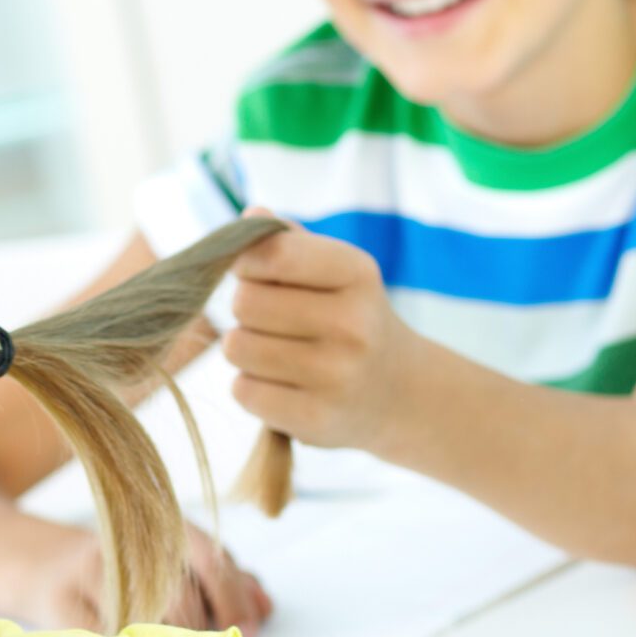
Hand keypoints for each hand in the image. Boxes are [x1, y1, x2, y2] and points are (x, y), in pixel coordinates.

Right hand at [27, 521, 271, 636]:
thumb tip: (265, 606)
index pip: (209, 557)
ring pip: (144, 617)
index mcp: (162, 523)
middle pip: (179, 591)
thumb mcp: (176, 564)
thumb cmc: (123, 571)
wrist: (46, 567)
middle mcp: (127, 540)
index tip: (252, 629)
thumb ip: (222, 580)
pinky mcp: (61, 603)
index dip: (235, 596)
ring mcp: (91, 570)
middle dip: (206, 629)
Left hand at [224, 220, 424, 454]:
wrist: (398, 393)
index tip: (253, 272)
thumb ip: (288, 240)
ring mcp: (337, 376)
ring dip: (244, 348)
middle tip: (271, 319)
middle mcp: (354, 325)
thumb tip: (249, 216)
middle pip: (244, 303)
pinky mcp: (317, 420)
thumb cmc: (350, 318)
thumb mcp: (335, 271)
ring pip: (237, 348)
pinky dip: (251, 387)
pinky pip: (243, 390)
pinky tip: (282, 384)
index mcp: (357, 274)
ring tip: (278, 352)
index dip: (245, 261)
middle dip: (246, 308)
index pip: (274, 254)